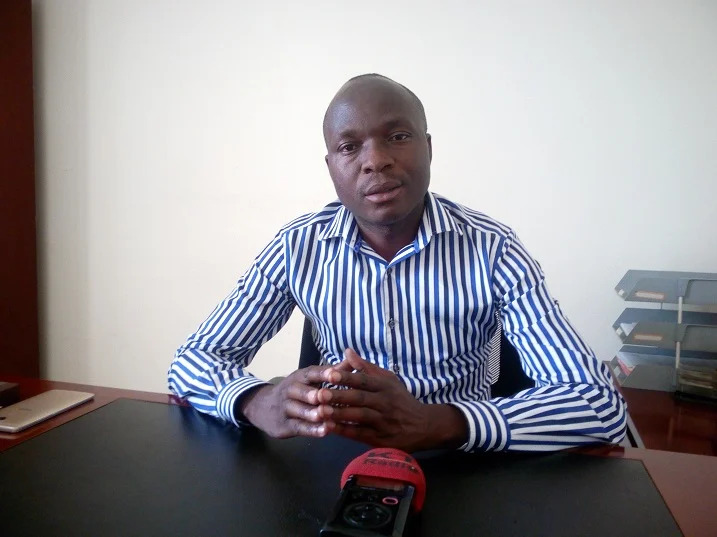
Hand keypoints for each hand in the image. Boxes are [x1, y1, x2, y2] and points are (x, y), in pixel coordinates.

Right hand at [239, 366, 332, 438]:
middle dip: (314, 394)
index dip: (323, 373)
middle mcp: (291, 390)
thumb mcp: (310, 379)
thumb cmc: (296, 391)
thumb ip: (333, 372)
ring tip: (326, 415)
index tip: (335, 374)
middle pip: (302, 391)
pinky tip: (325, 431)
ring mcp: (286, 408)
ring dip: (313, 413)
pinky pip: (299, 427)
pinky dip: (312, 430)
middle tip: (327, 396)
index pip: (311, 373)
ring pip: (300, 410)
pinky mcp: (285, 426)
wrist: (262, 407)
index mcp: (300, 377)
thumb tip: (353, 360)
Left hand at [316, 349, 467, 451]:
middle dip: (339, 396)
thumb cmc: (400, 400)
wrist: (423, 426)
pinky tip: (329, 428)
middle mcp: (384, 403)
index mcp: (384, 386)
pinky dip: (345, 431)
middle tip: (320, 393)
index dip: (347, 377)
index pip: (364, 380)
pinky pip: (360, 434)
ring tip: (321, 411)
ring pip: (360, 417)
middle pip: (360, 398)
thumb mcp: (388, 380)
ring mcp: (383, 421)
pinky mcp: (380, 438)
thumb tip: (347, 351)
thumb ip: (366, 367)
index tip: (329, 373)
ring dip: (340, 414)